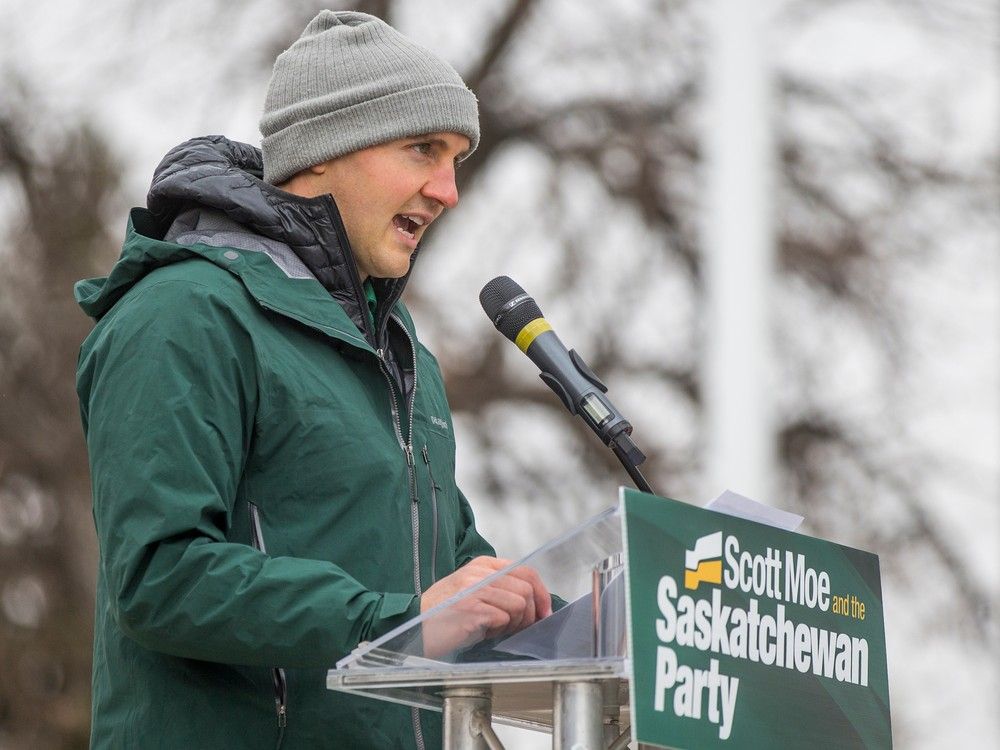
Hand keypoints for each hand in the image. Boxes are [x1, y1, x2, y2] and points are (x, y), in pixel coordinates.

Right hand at [419, 556, 551, 657]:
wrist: (415, 625)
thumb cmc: (446, 612)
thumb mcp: (473, 590)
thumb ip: (500, 589)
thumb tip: (535, 603)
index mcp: (483, 564)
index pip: (526, 571)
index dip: (541, 593)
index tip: (544, 611)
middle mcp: (480, 573)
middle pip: (526, 589)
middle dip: (530, 614)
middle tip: (519, 627)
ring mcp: (475, 589)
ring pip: (519, 605)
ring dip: (514, 624)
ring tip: (495, 629)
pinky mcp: (472, 608)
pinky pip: (503, 619)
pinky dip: (498, 630)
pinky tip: (483, 632)